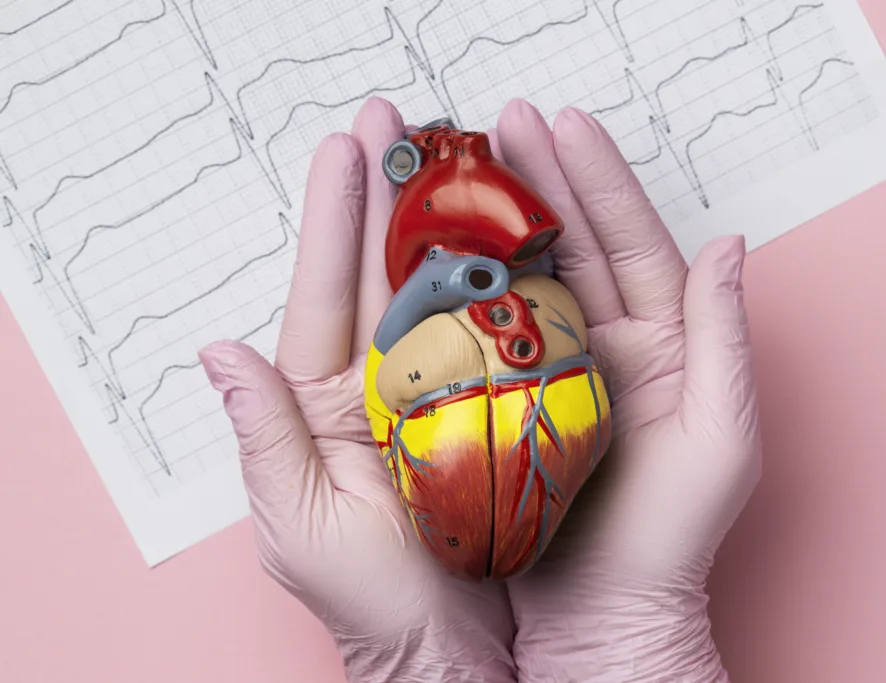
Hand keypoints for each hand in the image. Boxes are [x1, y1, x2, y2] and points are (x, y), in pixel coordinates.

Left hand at [198, 98, 516, 682]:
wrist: (447, 647)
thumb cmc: (367, 598)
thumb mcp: (297, 519)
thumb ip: (264, 433)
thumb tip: (219, 351)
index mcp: (322, 403)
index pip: (324, 295)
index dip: (334, 222)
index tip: (346, 152)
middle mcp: (377, 385)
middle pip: (380, 275)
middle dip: (387, 197)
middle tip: (399, 124)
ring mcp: (433, 393)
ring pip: (435, 294)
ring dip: (442, 225)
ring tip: (453, 160)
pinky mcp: (484, 410)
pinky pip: (487, 338)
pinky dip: (495, 285)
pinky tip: (505, 236)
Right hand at [489, 100, 761, 681]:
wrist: (608, 610)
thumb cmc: (672, 534)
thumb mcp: (720, 436)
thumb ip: (723, 337)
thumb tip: (729, 245)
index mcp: (665, 342)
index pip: (633, 243)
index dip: (601, 182)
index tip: (566, 127)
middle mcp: (611, 343)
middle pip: (575, 245)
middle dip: (544, 180)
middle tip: (506, 124)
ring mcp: (558, 368)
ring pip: (529, 278)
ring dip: (502, 220)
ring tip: (471, 167)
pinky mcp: (514, 397)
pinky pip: (491, 332)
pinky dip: (471, 287)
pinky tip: (444, 248)